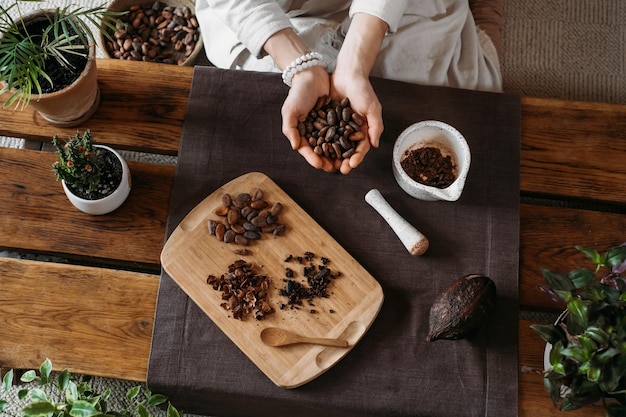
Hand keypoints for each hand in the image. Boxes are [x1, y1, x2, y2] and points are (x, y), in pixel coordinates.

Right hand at [281, 65, 336, 171]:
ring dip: (338, 154)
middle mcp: (313, 132)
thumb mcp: (290, 111)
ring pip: (333, 144)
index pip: (307, 150)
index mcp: (301, 133)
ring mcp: (325, 126)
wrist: (312, 75)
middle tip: (335, 168)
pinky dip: (346, 140)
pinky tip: (352, 147)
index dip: (313, 159)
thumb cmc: (298, 93)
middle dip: (328, 160)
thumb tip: (295, 147)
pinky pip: (342, 132)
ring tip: (344, 162)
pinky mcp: (336, 119)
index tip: (320, 165)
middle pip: (321, 150)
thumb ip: (290, 130)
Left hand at [328, 12, 387, 173]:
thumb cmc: (363, 89)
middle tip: (338, 170)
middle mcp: (350, 130)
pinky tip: (315, 150)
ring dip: (330, 156)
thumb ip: (375, 125)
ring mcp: (338, 126)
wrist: (348, 73)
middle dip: (343, 161)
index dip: (356, 158)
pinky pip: (323, 133)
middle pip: (346, 150)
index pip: (360, 148)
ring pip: (334, 145)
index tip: (351, 166)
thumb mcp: (372, 107)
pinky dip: (320, 142)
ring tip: (325, 165)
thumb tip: (374, 145)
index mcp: (363, 130)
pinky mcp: (327, 120)